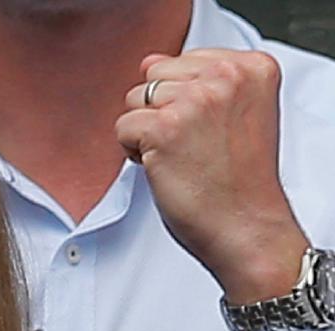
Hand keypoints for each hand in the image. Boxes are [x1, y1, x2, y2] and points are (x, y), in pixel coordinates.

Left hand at [116, 49, 308, 303]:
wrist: (246, 227)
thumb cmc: (238, 180)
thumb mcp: (234, 114)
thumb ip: (198, 81)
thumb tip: (148, 62)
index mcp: (252, 67)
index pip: (183, 61)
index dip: (184, 100)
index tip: (211, 130)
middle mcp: (227, 76)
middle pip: (154, 77)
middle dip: (161, 113)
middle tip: (193, 147)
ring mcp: (195, 100)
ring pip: (134, 101)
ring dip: (146, 133)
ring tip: (182, 157)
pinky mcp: (164, 127)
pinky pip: (122, 127)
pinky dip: (133, 153)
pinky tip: (164, 168)